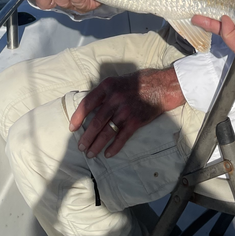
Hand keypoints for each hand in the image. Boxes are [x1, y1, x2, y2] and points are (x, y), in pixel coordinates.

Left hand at [69, 68, 185, 158]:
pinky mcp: (136, 121)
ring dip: (96, 145)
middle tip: (80, 147)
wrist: (162, 86)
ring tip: (90, 153)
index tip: (72, 128)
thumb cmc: (139, 82)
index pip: (87, 103)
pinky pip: (121, 137)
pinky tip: (108, 154)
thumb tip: (90, 108)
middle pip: (96, 121)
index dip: (78, 117)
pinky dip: (114, 147)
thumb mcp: (118, 81)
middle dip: (86, 136)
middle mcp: (115, 98)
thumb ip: (105, 93)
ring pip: (107, 132)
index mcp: (108, 87)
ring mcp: (125, 111)